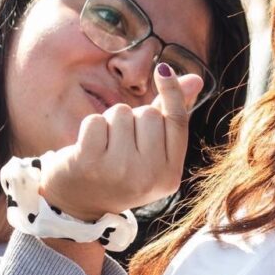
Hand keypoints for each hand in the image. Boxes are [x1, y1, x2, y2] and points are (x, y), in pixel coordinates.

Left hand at [39, 64, 202, 221]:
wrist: (78, 206)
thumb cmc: (121, 169)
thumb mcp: (152, 151)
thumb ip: (172, 115)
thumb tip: (196, 79)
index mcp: (170, 175)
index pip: (177, 121)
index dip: (172, 92)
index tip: (162, 69)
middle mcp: (149, 176)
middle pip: (149, 114)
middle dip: (134, 118)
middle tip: (123, 144)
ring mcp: (119, 171)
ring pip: (121, 113)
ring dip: (110, 122)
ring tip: (105, 146)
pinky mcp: (89, 163)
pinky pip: (96, 121)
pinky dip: (91, 127)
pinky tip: (87, 147)